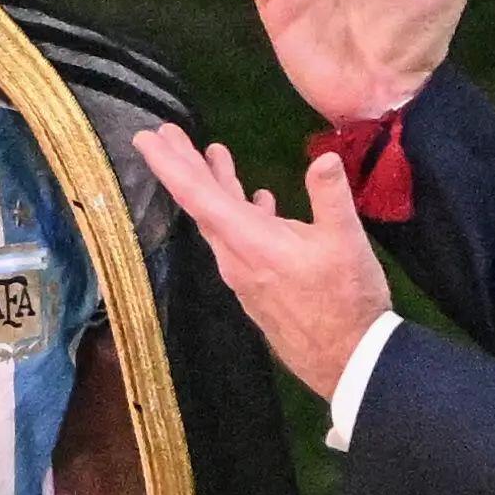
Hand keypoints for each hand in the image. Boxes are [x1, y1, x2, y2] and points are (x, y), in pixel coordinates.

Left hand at [132, 129, 391, 398]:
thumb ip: (330, 196)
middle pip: (199, 204)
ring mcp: (243, 273)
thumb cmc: (346, 300)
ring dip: (214, 185)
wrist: (348, 360)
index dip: (170, 164)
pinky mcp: (255, 284)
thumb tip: (322, 157)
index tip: (146, 139)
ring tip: (212, 153)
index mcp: (249, 241)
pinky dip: (238, 211)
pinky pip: (235, 238)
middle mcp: (235, 257)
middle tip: (164, 133)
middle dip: (182, 165)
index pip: (197, 196)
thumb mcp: (346, 242)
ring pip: (218, 221)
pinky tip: (256, 200)